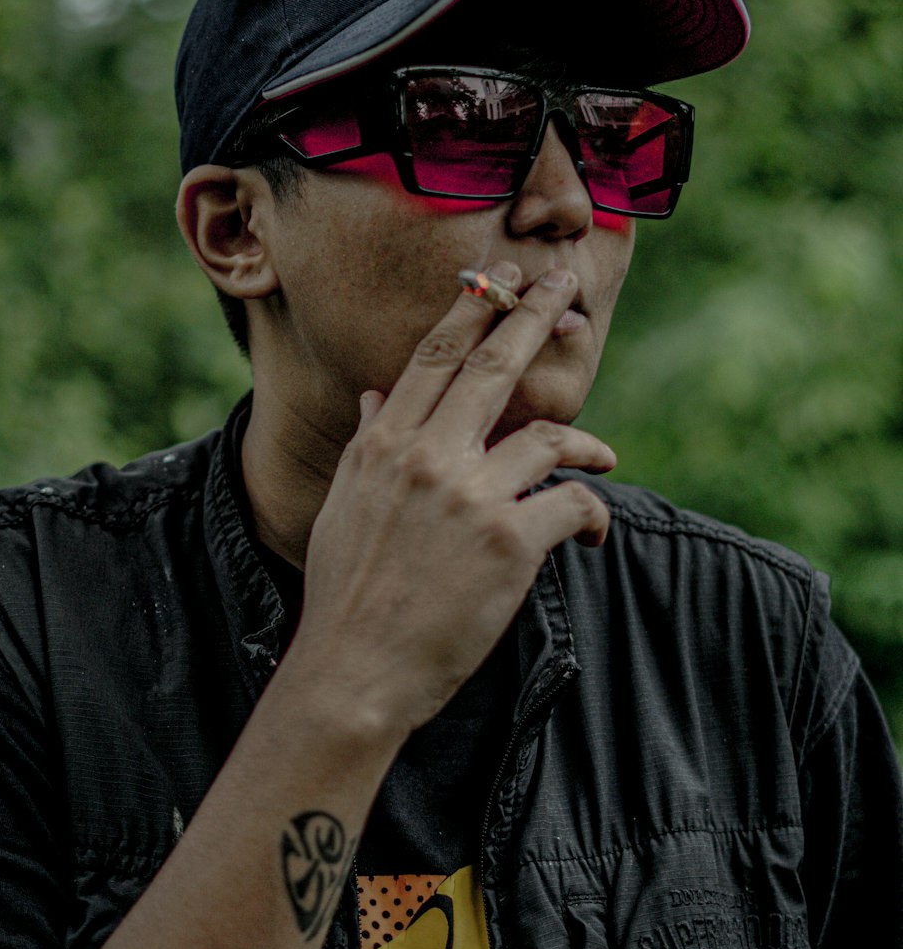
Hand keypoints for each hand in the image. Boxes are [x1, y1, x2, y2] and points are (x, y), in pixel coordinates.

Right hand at [289, 264, 615, 740]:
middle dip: (531, 315)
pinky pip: (573, 503)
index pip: (434, 357)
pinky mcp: (511, 542)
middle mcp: (426, 456)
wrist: (354, 671)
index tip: (497, 277)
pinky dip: (593, 512)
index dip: (471, 310)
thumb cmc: (347, 591)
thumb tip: (376, 394)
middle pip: (493, 367)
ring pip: (548, 436)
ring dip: (585, 443)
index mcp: (384, 444)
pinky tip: (594, 532)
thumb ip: (368, 442)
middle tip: (564, 283)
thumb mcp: (345, 504)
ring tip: (602, 455)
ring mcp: (470, 496)